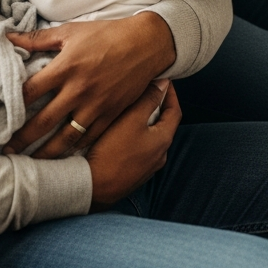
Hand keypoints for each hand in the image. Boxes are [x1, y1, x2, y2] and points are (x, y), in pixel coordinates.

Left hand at [4, 11, 175, 157]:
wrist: (146, 44)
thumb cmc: (106, 34)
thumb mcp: (70, 31)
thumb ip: (37, 38)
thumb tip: (6, 36)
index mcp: (65, 67)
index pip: (30, 91)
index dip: (11, 106)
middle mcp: (78, 90)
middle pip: (44, 121)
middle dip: (22, 139)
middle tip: (5, 152)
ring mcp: (96, 105)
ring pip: (66, 137)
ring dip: (46, 153)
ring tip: (30, 165)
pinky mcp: (110, 115)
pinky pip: (89, 138)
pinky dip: (75, 151)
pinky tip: (63, 160)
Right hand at [86, 80, 179, 209]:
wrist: (93, 187)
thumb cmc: (113, 152)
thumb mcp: (131, 119)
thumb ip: (148, 100)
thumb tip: (163, 84)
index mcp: (163, 140)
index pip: (175, 111)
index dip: (171, 94)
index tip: (163, 81)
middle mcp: (159, 155)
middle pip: (163, 124)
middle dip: (156, 106)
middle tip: (144, 91)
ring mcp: (146, 167)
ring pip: (149, 137)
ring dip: (143, 122)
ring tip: (129, 109)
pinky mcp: (132, 173)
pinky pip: (138, 149)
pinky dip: (133, 136)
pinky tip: (118, 132)